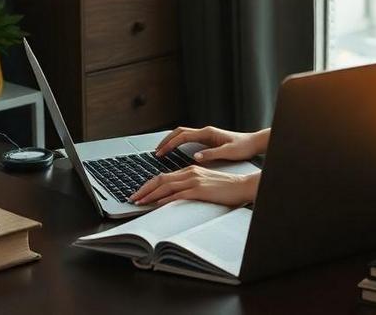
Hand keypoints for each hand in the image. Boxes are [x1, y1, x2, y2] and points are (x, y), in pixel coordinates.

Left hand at [130, 167, 259, 206]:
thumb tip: (175, 195)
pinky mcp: (199, 190)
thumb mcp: (205, 183)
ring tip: (140, 202)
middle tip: (132, 197)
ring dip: (150, 195)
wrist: (242, 186)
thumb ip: (190, 186)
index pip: (164, 176)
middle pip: (160, 179)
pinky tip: (157, 204)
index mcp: (190, 170)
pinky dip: (165, 199)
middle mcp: (190, 172)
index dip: (149, 185)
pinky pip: (178, 194)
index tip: (140, 192)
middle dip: (144, 189)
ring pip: (166, 186)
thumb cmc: (226, 187)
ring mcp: (194, 180)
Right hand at [154, 126, 266, 162]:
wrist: (253, 143)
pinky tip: (176, 152)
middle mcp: (205, 132)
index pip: (183, 136)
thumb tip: (195, 157)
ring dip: (172, 141)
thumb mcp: (227, 152)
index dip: (170, 144)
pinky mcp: (208, 140)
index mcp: (208, 133)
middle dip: (166, 140)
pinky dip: (179, 144)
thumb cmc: (243, 147)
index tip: (161, 152)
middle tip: (157, 151)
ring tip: (162, 151)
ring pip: (183, 134)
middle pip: (179, 132)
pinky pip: (189, 139)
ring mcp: (206, 135)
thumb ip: (211, 154)